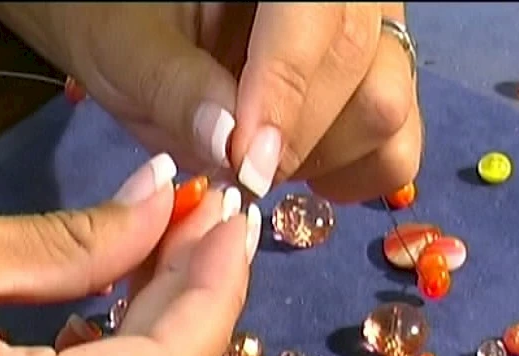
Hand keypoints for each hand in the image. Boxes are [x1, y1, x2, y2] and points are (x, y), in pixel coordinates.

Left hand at [0, 2, 421, 201]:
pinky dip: (352, 177)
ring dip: (319, 159)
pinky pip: (397, 146)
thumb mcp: (126, 51)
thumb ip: (176, 88)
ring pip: (387, 107)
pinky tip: (300, 173)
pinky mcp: (375, 89)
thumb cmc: (121, 26)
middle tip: (236, 170)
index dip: (285, 87)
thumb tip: (234, 147)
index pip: (313, 12)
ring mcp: (369, 38)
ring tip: (257, 161)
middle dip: (294, 137)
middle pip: (360, 63)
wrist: (137, 30)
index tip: (245, 158)